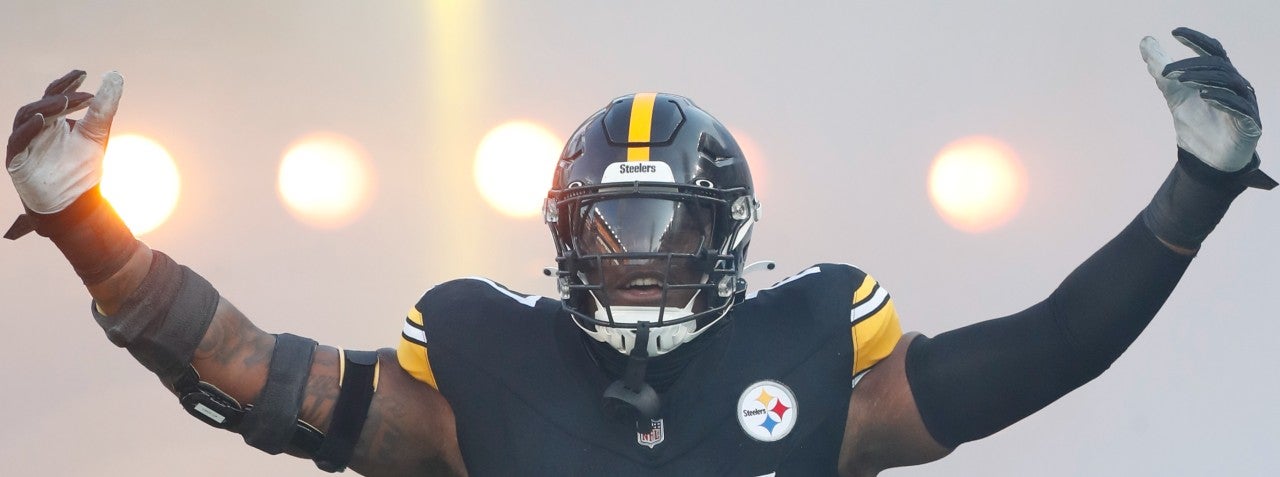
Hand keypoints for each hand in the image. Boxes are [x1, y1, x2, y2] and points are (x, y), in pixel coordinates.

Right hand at [5, 70, 122, 238]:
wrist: (74, 202)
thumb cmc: (82, 168)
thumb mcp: (97, 134)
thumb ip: (104, 107)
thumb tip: (115, 75)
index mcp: (53, 120)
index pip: (55, 95)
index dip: (67, 84)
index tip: (84, 74)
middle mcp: (36, 128)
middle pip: (42, 105)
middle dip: (59, 97)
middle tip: (79, 94)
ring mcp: (24, 143)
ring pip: (27, 118)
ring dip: (46, 109)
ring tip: (64, 102)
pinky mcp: (17, 160)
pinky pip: (18, 141)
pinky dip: (29, 129)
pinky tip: (43, 120)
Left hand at [1140, 28, 1259, 171]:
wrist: (1206, 159)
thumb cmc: (1197, 123)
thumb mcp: (1174, 94)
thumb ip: (1161, 71)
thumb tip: (1145, 42)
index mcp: (1221, 76)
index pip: (1213, 51)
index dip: (1196, 40)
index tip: (1174, 33)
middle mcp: (1236, 86)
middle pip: (1217, 65)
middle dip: (1190, 65)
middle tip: (1165, 71)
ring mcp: (1245, 103)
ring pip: (1230, 82)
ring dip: (1204, 78)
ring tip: (1182, 80)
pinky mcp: (1249, 123)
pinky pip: (1240, 107)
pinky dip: (1222, 99)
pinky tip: (1204, 95)